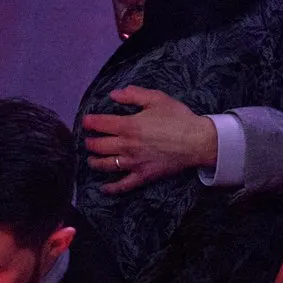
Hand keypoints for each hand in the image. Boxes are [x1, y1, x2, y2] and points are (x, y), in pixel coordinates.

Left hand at [81, 88, 217, 194]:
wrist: (196, 141)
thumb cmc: (178, 118)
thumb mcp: (156, 99)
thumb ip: (133, 95)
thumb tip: (113, 95)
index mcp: (129, 126)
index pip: (101, 124)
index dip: (90, 122)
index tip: (86, 121)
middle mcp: (127, 146)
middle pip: (99, 146)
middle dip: (90, 142)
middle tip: (88, 140)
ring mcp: (133, 163)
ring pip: (106, 165)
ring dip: (95, 162)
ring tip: (91, 159)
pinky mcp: (142, 176)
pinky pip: (123, 185)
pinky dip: (111, 188)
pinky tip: (104, 188)